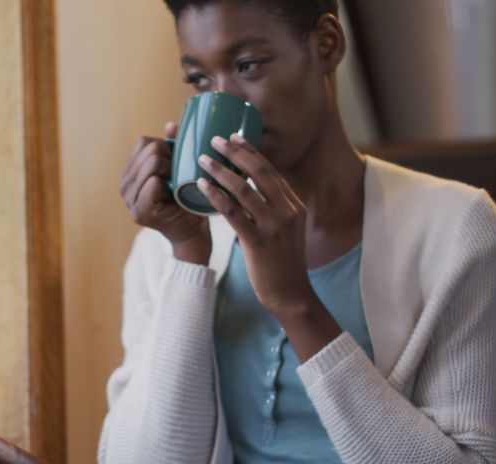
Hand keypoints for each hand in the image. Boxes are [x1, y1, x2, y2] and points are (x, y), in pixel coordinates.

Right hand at [118, 122, 210, 263]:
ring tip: (178, 183)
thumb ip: (173, 148)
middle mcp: (124, 185)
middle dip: (170, 157)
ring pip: (152, 163)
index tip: (177, 162)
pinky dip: (168, 185)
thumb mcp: (179, 168)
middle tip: (180, 175)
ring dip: (171, 169)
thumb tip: (171, 125)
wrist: (193, 232)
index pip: (143, 142)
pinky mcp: (140, 211)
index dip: (164, 146)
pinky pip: (153, 183)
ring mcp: (130, 199)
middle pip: (148, 149)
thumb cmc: (188, 199)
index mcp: (130, 172)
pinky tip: (176, 194)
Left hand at [196, 133, 314, 316]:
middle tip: (216, 138)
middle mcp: (286, 210)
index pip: (271, 170)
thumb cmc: (282, 263)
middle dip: (236, 152)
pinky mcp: (258, 241)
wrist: (291, 294)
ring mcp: (274, 225)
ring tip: (202, 159)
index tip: (234, 137)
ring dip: (221, 171)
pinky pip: (233, 213)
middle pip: (260, 171)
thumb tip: (248, 192)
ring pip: (244, 189)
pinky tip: (202, 187)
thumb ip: (272, 209)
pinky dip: (216, 196)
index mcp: (293, 204)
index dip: (251, 152)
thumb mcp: (285, 230)